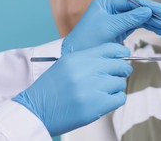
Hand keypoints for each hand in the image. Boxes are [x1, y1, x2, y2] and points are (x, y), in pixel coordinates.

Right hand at [12, 43, 131, 136]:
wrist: (36, 111)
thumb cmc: (51, 89)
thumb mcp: (66, 65)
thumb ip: (89, 59)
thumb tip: (115, 57)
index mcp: (78, 58)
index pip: (111, 49)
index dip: (122, 52)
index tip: (124, 56)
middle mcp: (86, 71)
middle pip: (120, 65)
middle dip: (122, 70)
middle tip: (118, 75)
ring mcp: (92, 88)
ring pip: (120, 83)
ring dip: (116, 87)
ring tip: (104, 92)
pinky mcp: (97, 106)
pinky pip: (120, 98)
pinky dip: (116, 99)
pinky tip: (106, 100)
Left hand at [61, 0, 160, 54]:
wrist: (77, 55)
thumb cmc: (88, 39)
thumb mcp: (110, 27)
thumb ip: (129, 18)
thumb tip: (147, 11)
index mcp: (106, 3)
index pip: (131, 1)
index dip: (147, 5)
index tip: (160, 10)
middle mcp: (112, 9)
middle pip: (137, 9)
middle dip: (152, 15)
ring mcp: (116, 19)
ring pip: (138, 18)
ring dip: (152, 22)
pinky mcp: (119, 30)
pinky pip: (136, 25)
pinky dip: (147, 27)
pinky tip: (157, 30)